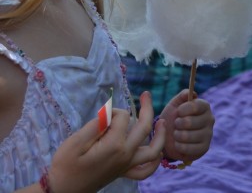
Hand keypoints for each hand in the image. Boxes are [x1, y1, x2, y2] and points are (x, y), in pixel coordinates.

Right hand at [46, 91, 164, 192]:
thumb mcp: (76, 141)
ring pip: (153, 150)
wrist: (62, 189)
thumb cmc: (66, 164)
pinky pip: (145, 171)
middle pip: (144, 127)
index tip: (103, 115)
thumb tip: (111, 112)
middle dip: (147, 108)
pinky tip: (157, 153)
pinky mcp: (124, 173)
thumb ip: (96, 125)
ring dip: (160, 135)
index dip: (114, 111)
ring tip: (162, 121)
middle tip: (146, 94)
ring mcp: (127, 165)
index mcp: (114, 145)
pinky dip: (155, 163)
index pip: (123, 118)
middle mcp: (126, 155)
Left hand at [158, 89, 214, 162]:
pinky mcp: (205, 148)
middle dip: (177, 124)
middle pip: (190, 122)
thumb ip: (182, 96)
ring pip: (187, 136)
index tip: (178, 112)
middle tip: (177, 125)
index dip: (183, 110)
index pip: (195, 106)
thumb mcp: (175, 105)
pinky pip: (188, 148)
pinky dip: (179, 147)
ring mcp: (209, 135)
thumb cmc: (173, 118)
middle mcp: (210, 119)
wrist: (169, 137)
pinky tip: (179, 144)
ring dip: (177, 136)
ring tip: (177, 134)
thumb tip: (190, 92)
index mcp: (204, 106)